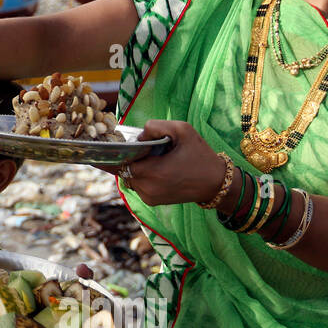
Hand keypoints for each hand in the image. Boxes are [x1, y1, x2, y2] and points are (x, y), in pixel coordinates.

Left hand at [109, 119, 226, 206]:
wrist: (216, 183)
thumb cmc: (200, 155)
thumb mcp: (183, 130)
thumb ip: (157, 126)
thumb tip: (139, 135)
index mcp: (153, 172)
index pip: (120, 161)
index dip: (118, 151)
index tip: (111, 143)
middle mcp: (147, 188)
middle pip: (122, 169)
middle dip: (128, 157)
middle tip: (139, 147)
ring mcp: (149, 198)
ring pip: (129, 177)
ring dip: (135, 166)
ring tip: (152, 157)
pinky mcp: (152, 202)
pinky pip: (137, 185)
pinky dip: (141, 175)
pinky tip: (156, 167)